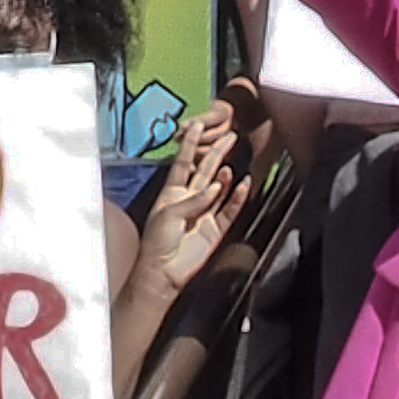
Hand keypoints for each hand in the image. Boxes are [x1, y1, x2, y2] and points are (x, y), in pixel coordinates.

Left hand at [136, 104, 243, 296]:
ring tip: (229, 165)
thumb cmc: (157, 243)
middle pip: (206, 171)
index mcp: (172, 193)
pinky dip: (236, 198)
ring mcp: (204, 214)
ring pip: (219, 189)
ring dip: (224, 176)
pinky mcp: (215, 229)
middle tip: (230, 137)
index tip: (197, 126)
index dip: (190, 144)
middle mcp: (190, 201)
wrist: (164, 272)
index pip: (183, 163)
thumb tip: (215, 189)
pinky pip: (229, 210)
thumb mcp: (169, 215)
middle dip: (217, 153)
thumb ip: (193, 200)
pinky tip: (241, 186)